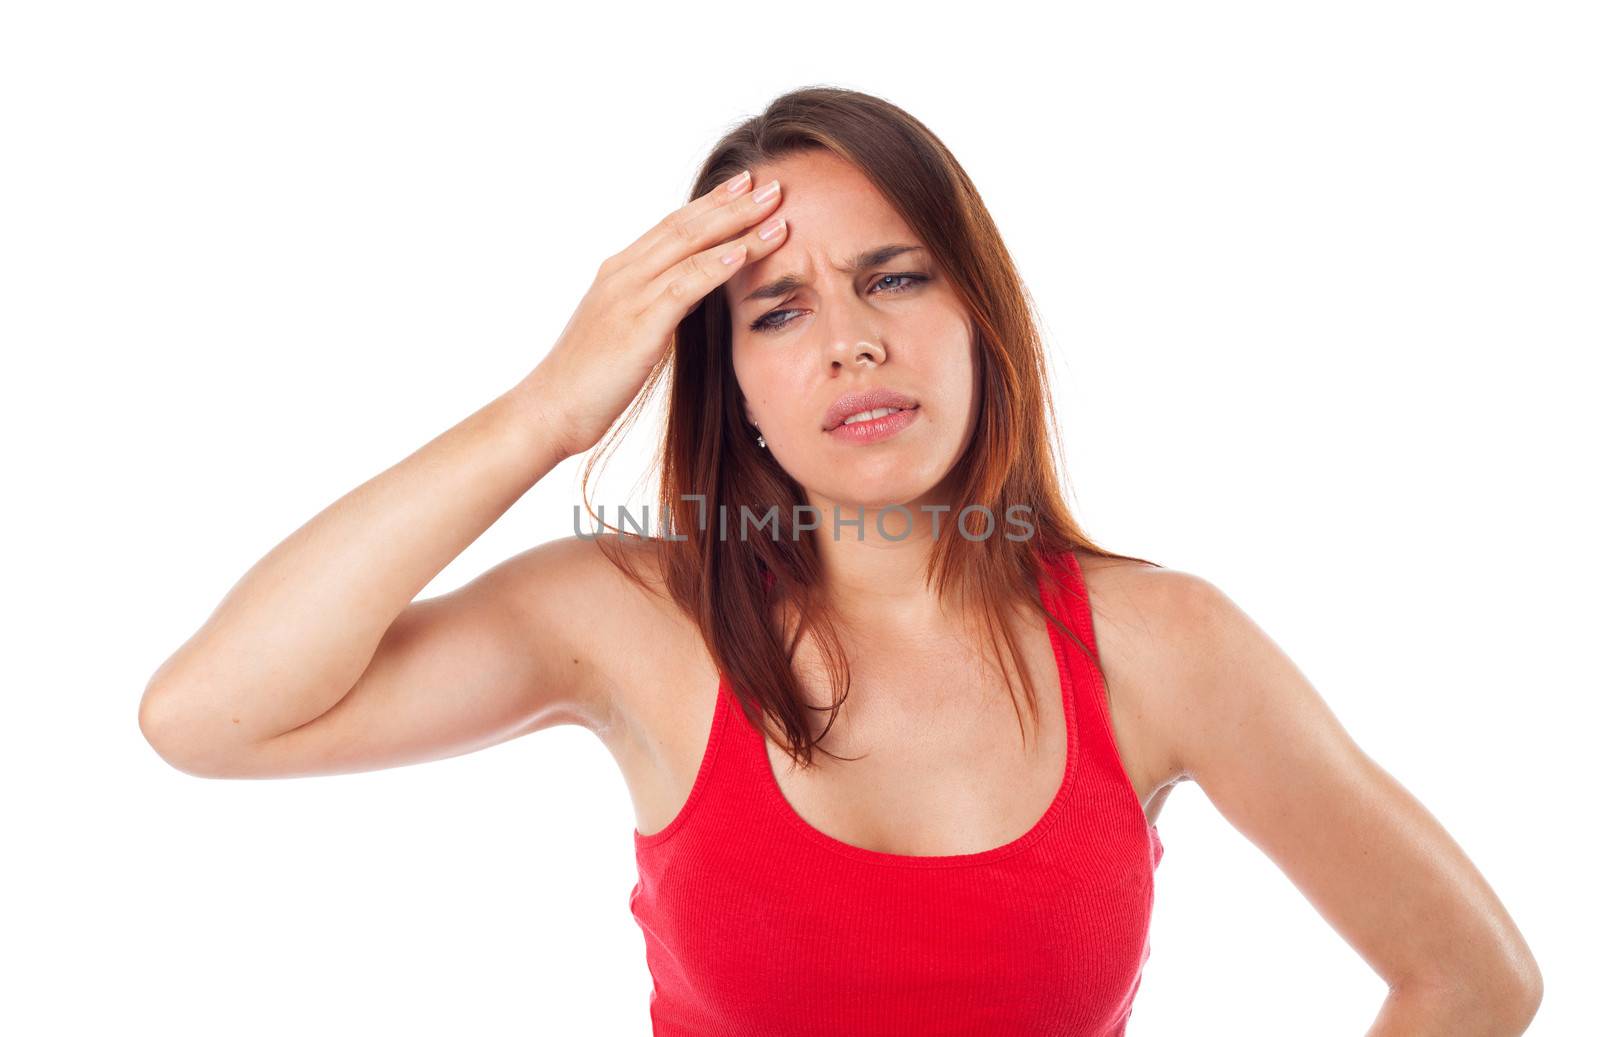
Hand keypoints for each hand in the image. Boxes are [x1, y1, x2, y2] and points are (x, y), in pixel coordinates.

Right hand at [529, 169, 788, 459]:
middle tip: (772, 184)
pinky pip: (683, 288)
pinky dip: (715, 266)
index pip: (672, 226)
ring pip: (689, 248)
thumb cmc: (588, 380)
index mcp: (619, 273)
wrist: (550, 409)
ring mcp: (628, 297)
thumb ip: (658, 305)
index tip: (745, 187)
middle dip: (731, 204)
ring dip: (736, 228)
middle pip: (685, 227)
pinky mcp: (637, 327)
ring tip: (775, 210)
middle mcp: (623, 275)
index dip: (710, 204)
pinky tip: (743, 253)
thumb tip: (694, 291)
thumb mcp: (628, 331)